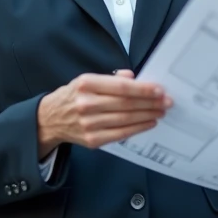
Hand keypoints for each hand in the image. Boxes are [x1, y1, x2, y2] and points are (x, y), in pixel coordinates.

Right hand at [37, 70, 170, 155]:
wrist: (50, 119)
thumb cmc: (74, 96)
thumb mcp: (87, 80)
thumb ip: (111, 78)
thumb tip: (133, 78)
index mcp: (86, 84)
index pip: (120, 87)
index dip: (142, 89)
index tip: (159, 90)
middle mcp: (86, 104)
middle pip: (126, 104)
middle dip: (150, 103)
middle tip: (167, 102)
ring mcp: (89, 124)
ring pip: (125, 120)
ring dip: (147, 115)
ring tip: (161, 111)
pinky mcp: (92, 140)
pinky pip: (120, 134)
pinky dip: (138, 128)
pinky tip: (149, 122)